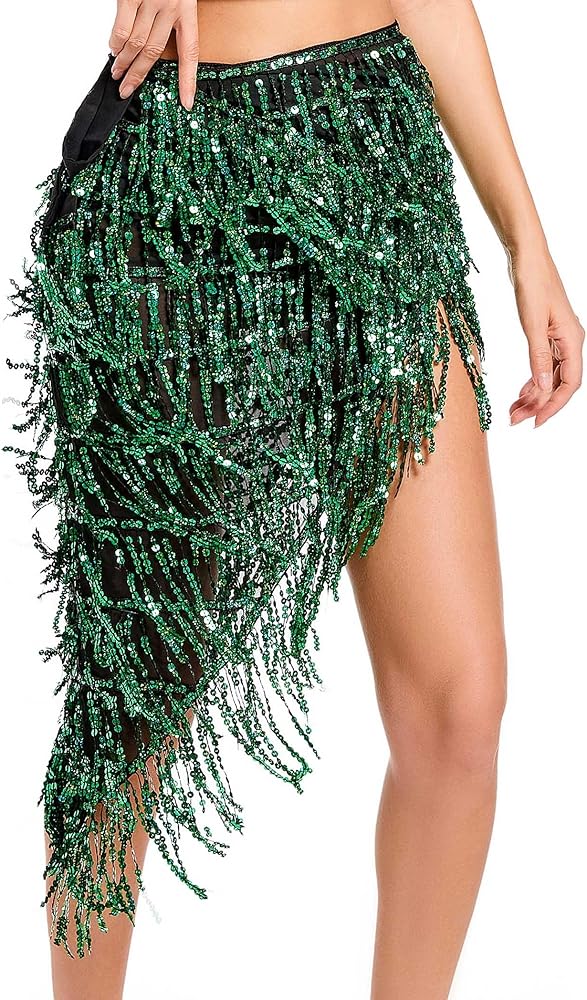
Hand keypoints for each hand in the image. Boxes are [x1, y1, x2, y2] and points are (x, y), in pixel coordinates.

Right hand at [109, 0, 198, 110]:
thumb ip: (168, 15)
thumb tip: (153, 41)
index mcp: (187, 9)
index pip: (190, 53)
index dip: (188, 81)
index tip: (186, 103)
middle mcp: (171, 7)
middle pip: (154, 52)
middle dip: (138, 74)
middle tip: (127, 89)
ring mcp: (150, 1)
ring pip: (136, 43)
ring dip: (124, 62)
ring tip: (117, 71)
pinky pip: (122, 29)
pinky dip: (116, 43)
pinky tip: (113, 50)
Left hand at [507, 249, 583, 427]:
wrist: (526, 258)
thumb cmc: (532, 284)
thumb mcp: (532, 323)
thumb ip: (537, 357)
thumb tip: (542, 389)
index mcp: (572, 340)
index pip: (569, 384)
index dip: (554, 406)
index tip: (536, 422)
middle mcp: (569, 342)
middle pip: (558, 384)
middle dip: (538, 404)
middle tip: (514, 420)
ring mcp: (558, 339)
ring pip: (549, 377)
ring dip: (533, 395)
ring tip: (513, 411)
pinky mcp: (546, 334)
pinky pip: (543, 366)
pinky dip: (532, 380)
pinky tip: (520, 392)